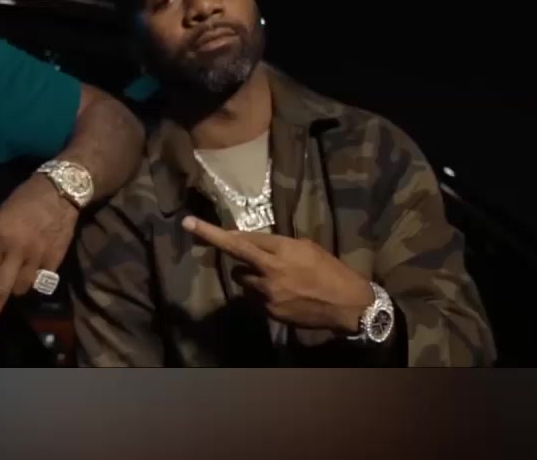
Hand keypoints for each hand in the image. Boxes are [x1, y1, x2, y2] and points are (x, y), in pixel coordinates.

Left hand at [0, 175, 78, 338]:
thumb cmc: (21, 202)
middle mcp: (17, 251)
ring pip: (21, 290)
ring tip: (6, 293)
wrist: (60, 192)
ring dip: (11, 295)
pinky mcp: (55, 260)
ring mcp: (38, 257)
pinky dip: (30, 284)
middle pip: (1, 291)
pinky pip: (39, 282)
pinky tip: (26, 279)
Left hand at [181, 216, 374, 332]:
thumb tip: (250, 242)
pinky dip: (261, 293)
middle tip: (202, 232)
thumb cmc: (329, 269)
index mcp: (281, 250)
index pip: (241, 238)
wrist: (347, 305)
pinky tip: (282, 293)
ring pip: (241, 279)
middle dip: (218, 244)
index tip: (189, 223)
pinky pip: (254, 297)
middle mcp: (270, 271)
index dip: (213, 232)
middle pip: (234, 256)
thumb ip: (276, 245)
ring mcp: (268, 294)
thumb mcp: (305, 247)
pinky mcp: (270, 312)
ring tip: (273, 276)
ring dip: (249, 275)